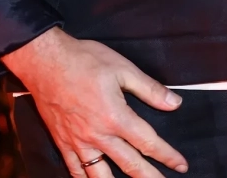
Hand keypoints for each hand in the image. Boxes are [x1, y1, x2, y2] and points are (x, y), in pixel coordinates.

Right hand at [4, 28, 187, 177]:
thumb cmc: (84, 60)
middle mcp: (99, 136)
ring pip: (102, 176)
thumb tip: (174, 103)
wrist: (46, 61)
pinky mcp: (63, 143)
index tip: (181, 165)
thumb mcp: (122, 68)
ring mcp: (79, 143)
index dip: (167, 156)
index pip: (148, 143)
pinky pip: (76, 171)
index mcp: (116, 117)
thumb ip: (149, 89)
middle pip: (130, 166)